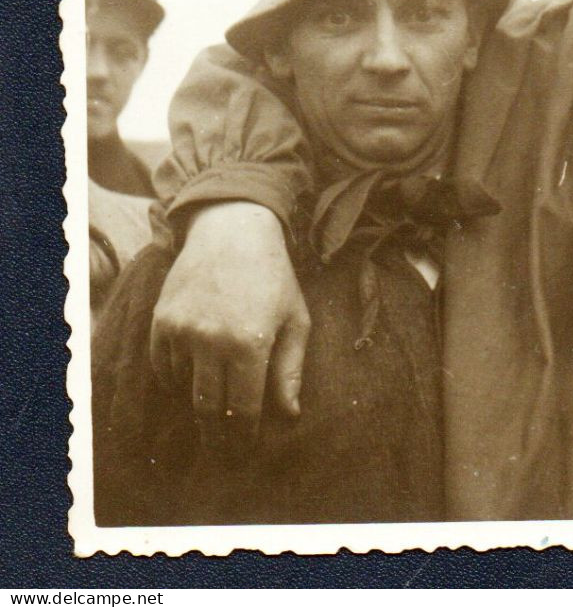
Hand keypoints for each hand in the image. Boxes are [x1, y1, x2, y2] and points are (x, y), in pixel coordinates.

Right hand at [149, 202, 308, 447]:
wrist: (232, 233)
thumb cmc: (274, 278)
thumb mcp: (295, 321)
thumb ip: (290, 370)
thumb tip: (290, 415)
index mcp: (251, 344)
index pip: (243, 409)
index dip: (244, 437)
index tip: (245, 452)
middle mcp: (212, 341)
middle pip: (208, 408)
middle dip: (217, 436)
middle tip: (223, 452)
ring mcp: (182, 331)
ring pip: (185, 389)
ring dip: (199, 403)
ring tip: (213, 415)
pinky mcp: (162, 322)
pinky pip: (164, 368)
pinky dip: (178, 380)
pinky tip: (194, 380)